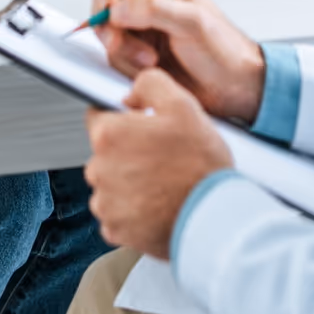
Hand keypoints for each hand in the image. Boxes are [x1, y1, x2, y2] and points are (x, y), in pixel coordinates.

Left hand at [85, 69, 232, 257]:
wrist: (214, 217)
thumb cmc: (201, 164)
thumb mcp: (183, 105)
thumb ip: (149, 84)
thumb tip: (130, 93)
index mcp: (109, 134)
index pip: (98, 115)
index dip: (123, 119)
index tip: (142, 129)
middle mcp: (99, 169)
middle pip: (105, 152)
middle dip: (127, 151)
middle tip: (161, 156)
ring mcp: (106, 202)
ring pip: (110, 183)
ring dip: (129, 182)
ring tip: (163, 183)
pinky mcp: (115, 230)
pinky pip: (117, 214)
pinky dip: (133, 211)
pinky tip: (158, 205)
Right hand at [93, 0, 264, 122]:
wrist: (232, 89)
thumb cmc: (224, 49)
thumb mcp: (194, 22)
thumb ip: (155, 9)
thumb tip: (115, 9)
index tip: (109, 1)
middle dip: (109, 21)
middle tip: (118, 41)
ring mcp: (138, 26)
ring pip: (105, 28)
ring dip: (121, 47)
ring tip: (150, 60)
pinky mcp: (134, 52)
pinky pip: (112, 53)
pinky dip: (124, 63)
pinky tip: (150, 68)